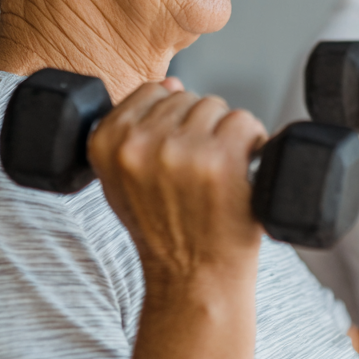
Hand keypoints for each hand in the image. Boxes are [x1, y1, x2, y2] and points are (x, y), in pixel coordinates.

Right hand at [88, 79, 266, 284]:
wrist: (193, 277)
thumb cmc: (164, 230)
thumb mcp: (125, 181)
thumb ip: (136, 130)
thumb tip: (171, 81)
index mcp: (106, 143)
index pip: (152, 91)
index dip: (173, 119)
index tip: (177, 152)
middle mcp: (139, 144)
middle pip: (188, 97)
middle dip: (200, 128)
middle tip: (200, 171)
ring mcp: (180, 150)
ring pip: (217, 107)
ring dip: (226, 135)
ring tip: (218, 174)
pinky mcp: (220, 159)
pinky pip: (245, 121)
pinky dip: (252, 143)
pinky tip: (241, 172)